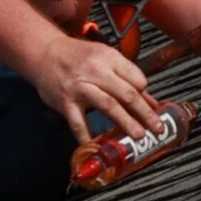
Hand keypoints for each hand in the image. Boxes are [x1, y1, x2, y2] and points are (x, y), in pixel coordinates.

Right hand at [22, 26, 160, 143]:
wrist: (45, 52)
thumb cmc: (77, 56)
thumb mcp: (105, 59)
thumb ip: (127, 78)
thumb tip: (151, 101)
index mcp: (110, 58)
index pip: (136, 79)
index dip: (146, 96)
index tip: (153, 110)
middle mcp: (97, 71)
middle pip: (127, 94)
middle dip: (145, 113)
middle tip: (156, 129)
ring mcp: (80, 87)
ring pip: (108, 105)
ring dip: (126, 122)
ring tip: (138, 135)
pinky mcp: (65, 101)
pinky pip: (78, 122)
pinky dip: (87, 136)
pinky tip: (96, 147)